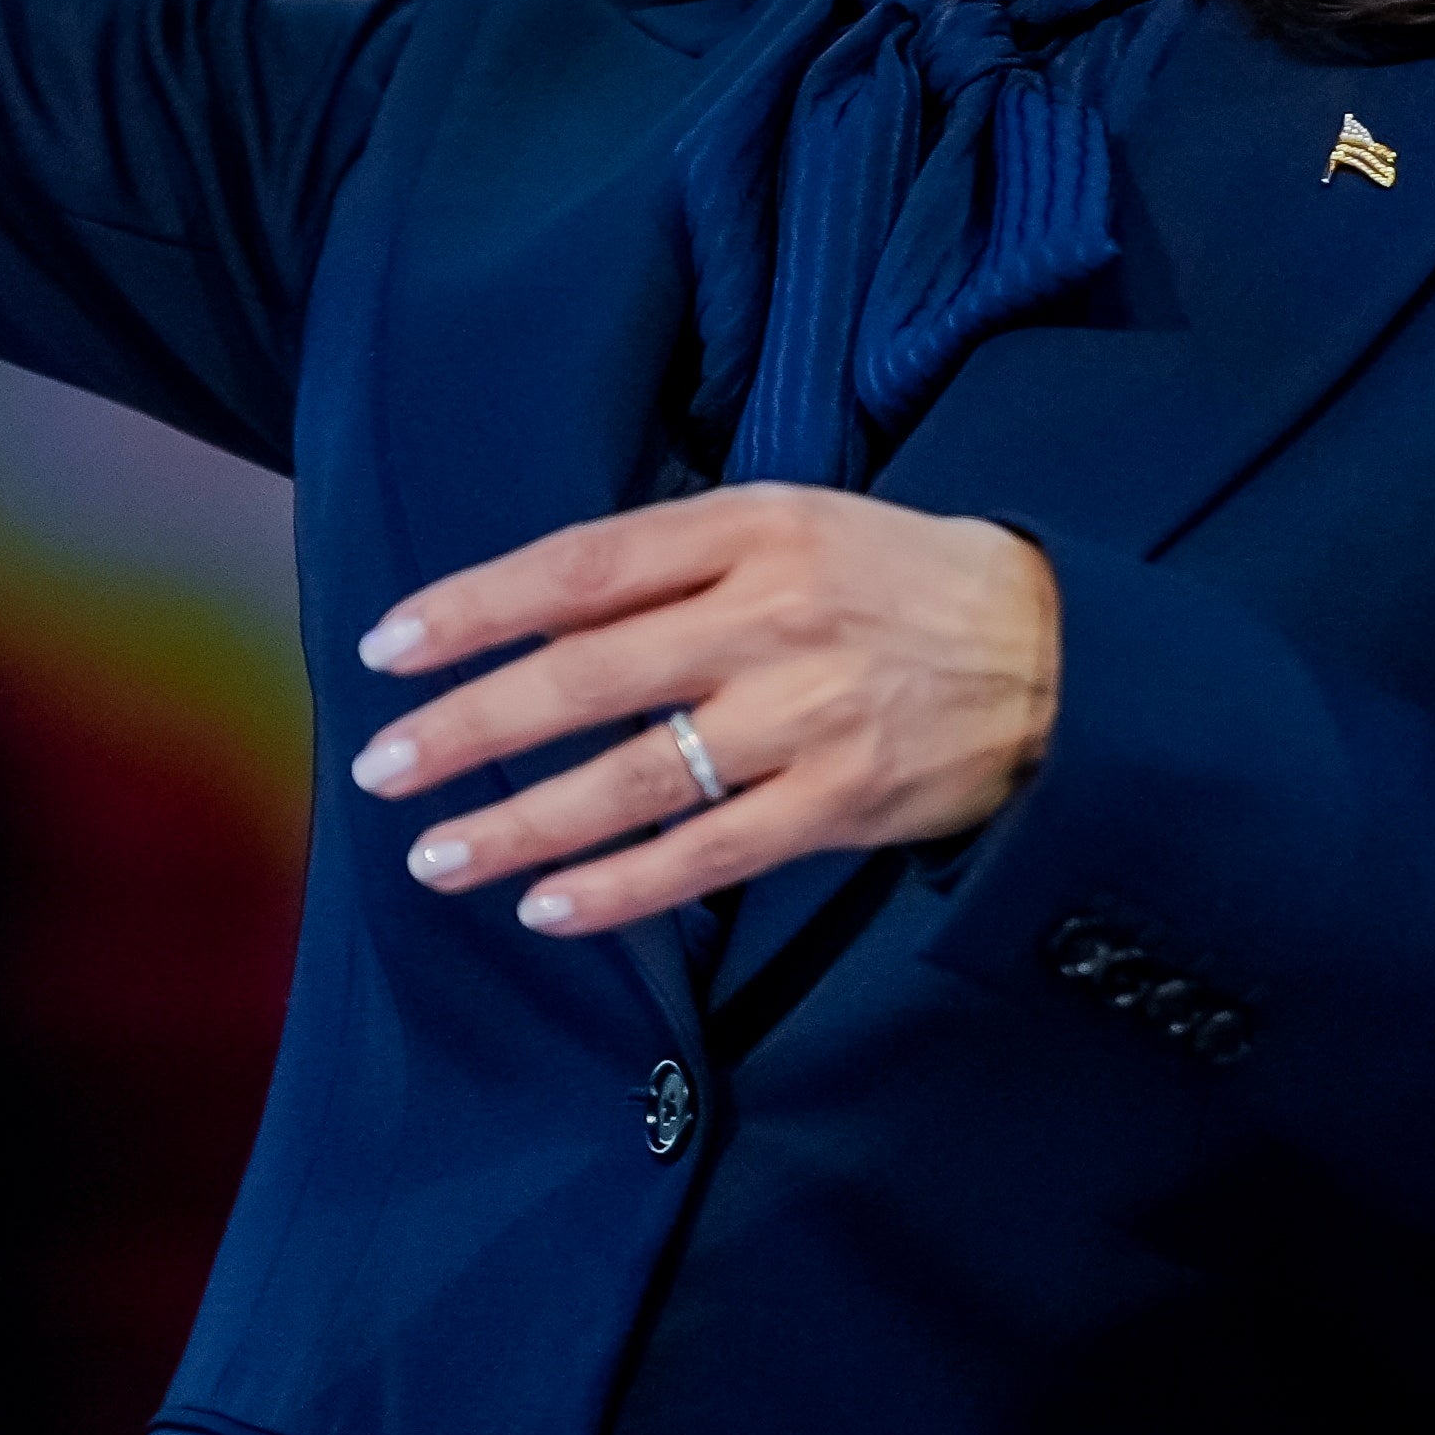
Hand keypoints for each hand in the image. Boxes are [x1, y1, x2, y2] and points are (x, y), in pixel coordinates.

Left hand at [341, 487, 1059, 939]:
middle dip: (469, 727)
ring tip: (436, 855)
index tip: (389, 647)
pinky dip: (618, 890)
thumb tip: (535, 624)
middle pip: (587, 676)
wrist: (1055, 649)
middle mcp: (771, 617)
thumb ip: (676, 566)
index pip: (582, 568)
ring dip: (520, 823)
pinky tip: (545, 909)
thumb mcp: (795, 525)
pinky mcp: (840, 803)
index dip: (476, 608)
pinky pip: (705, 857)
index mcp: (752, 529)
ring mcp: (806, 716)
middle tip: (379, 767)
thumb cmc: (899, 580)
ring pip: (633, 780)